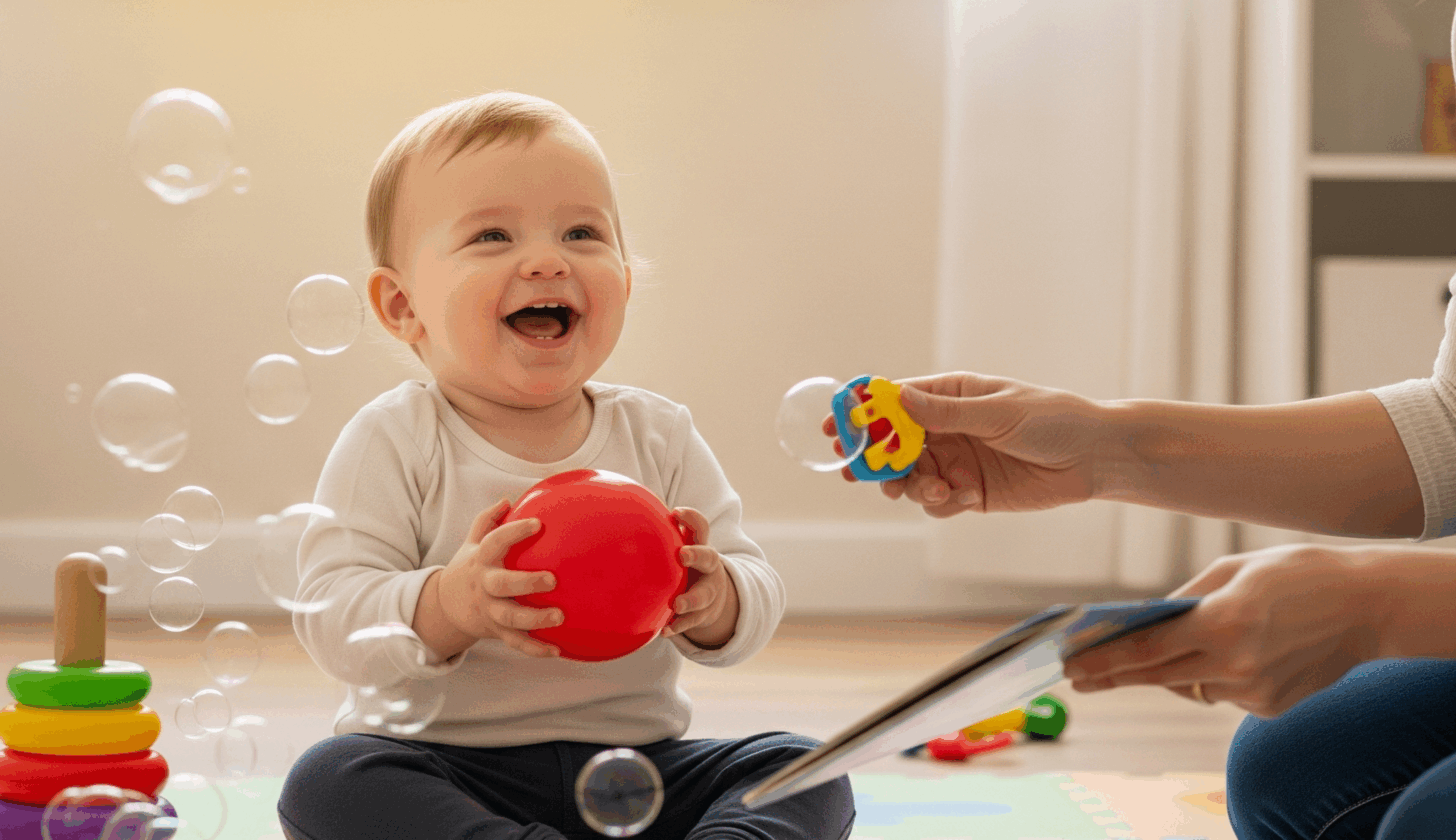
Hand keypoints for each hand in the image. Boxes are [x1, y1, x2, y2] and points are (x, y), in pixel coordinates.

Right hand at [436, 499, 563, 657]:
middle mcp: (484, 586)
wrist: (444, 607)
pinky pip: (516, 643)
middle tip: (552, 579)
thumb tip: (507, 499)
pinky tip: (557, 650)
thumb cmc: (468, 568)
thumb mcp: (471, 543)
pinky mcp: (496, 631)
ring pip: (510, 618)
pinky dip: (535, 649)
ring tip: (559, 616)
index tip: (538, 523)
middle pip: (502, 584)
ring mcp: (490, 610)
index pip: (494, 541)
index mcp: (481, 561)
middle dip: (526, 582)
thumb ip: (487, 520)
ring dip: (535, 619)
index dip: (515, 532)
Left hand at [662, 507, 739, 648]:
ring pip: (704, 596)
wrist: (714, 599)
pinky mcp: (703, 614)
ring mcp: (709, 592)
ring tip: (678, 604)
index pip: (700, 528)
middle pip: (708, 558)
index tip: (676, 512)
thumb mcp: (680, 550)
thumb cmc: (686, 567)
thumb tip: (617, 515)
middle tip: (682, 555)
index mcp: (701, 548)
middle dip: (697, 555)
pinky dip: (679, 626)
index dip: (692, 519)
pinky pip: (692, 622)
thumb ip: (659, 538)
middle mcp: (708, 569)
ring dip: (691, 599)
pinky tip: (665, 631)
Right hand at [828, 372, 1107, 517]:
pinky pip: (936, 503)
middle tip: (855, 469)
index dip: (863, 413)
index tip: (838, 426)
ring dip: (909, 485)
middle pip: (893, 444)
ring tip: (927, 489)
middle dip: (873, 457)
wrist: (1094, 458)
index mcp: (950, 396)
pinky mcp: (967, 493)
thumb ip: (946, 413)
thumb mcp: (998, 412)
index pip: (895, 401)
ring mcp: (955, 462)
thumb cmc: (1052, 419)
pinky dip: (939, 503)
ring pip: (909, 477)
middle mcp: (946, 429)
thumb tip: (897, 400)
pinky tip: (959, 497)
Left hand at [1062, 543, 1386, 716]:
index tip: (1069, 666)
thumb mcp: (1233, 570)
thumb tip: (1143, 623)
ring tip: (1157, 650)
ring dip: (1170, 669)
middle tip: (1077, 677)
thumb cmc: (1297, 574)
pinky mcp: (1269, 706)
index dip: (1102, 660)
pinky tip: (1233, 650)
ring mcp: (1254, 691)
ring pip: (1189, 685)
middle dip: (1113, 675)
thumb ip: (1185, 599)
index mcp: (1223, 623)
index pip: (1146, 650)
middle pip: (1156, 676)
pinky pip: (1221, 692)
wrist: (1369, 606)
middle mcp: (1235, 664)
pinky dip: (1215, 674)